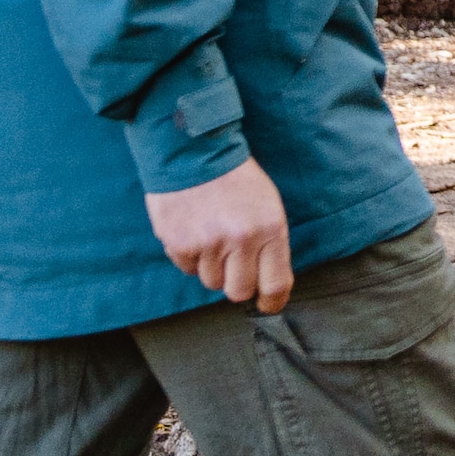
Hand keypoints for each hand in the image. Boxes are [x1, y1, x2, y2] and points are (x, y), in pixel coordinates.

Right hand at [147, 157, 294, 311]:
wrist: (195, 150)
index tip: (267, 305)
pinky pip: (187, 269)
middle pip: (239, 292)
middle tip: (233, 264)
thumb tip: (268, 284)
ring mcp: (208, 243)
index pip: (275, 283)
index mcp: (270, 228)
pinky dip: (191, 257)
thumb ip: (270, 244)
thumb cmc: (236, 179)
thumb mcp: (268, 205)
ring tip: (211, 235)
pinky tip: (194, 230)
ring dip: (212, 266)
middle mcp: (240, 239)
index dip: (272, 301)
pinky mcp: (179, 243)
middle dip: (237, 283)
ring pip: (211, 282)